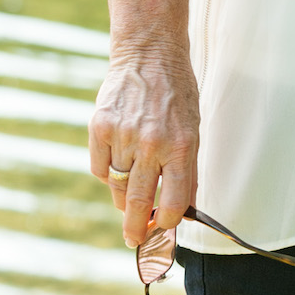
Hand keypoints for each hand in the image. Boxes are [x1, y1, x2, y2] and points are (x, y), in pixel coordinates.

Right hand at [89, 42, 199, 248]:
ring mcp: (123, 135)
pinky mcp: (100, 127)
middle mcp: (152, 144)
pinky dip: (108, 173)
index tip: (162, 228)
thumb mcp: (193, 128)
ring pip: (117, 187)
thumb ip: (187, 169)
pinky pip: (100, 168)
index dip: (167, 223)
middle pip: (139, 202)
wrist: (149, 54)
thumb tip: (183, 209)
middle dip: (136, 229)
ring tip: (127, 199)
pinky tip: (117, 163)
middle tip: (133, 241)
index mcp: (181, 146)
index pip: (173, 202)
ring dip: (122, 198)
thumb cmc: (176, 93)